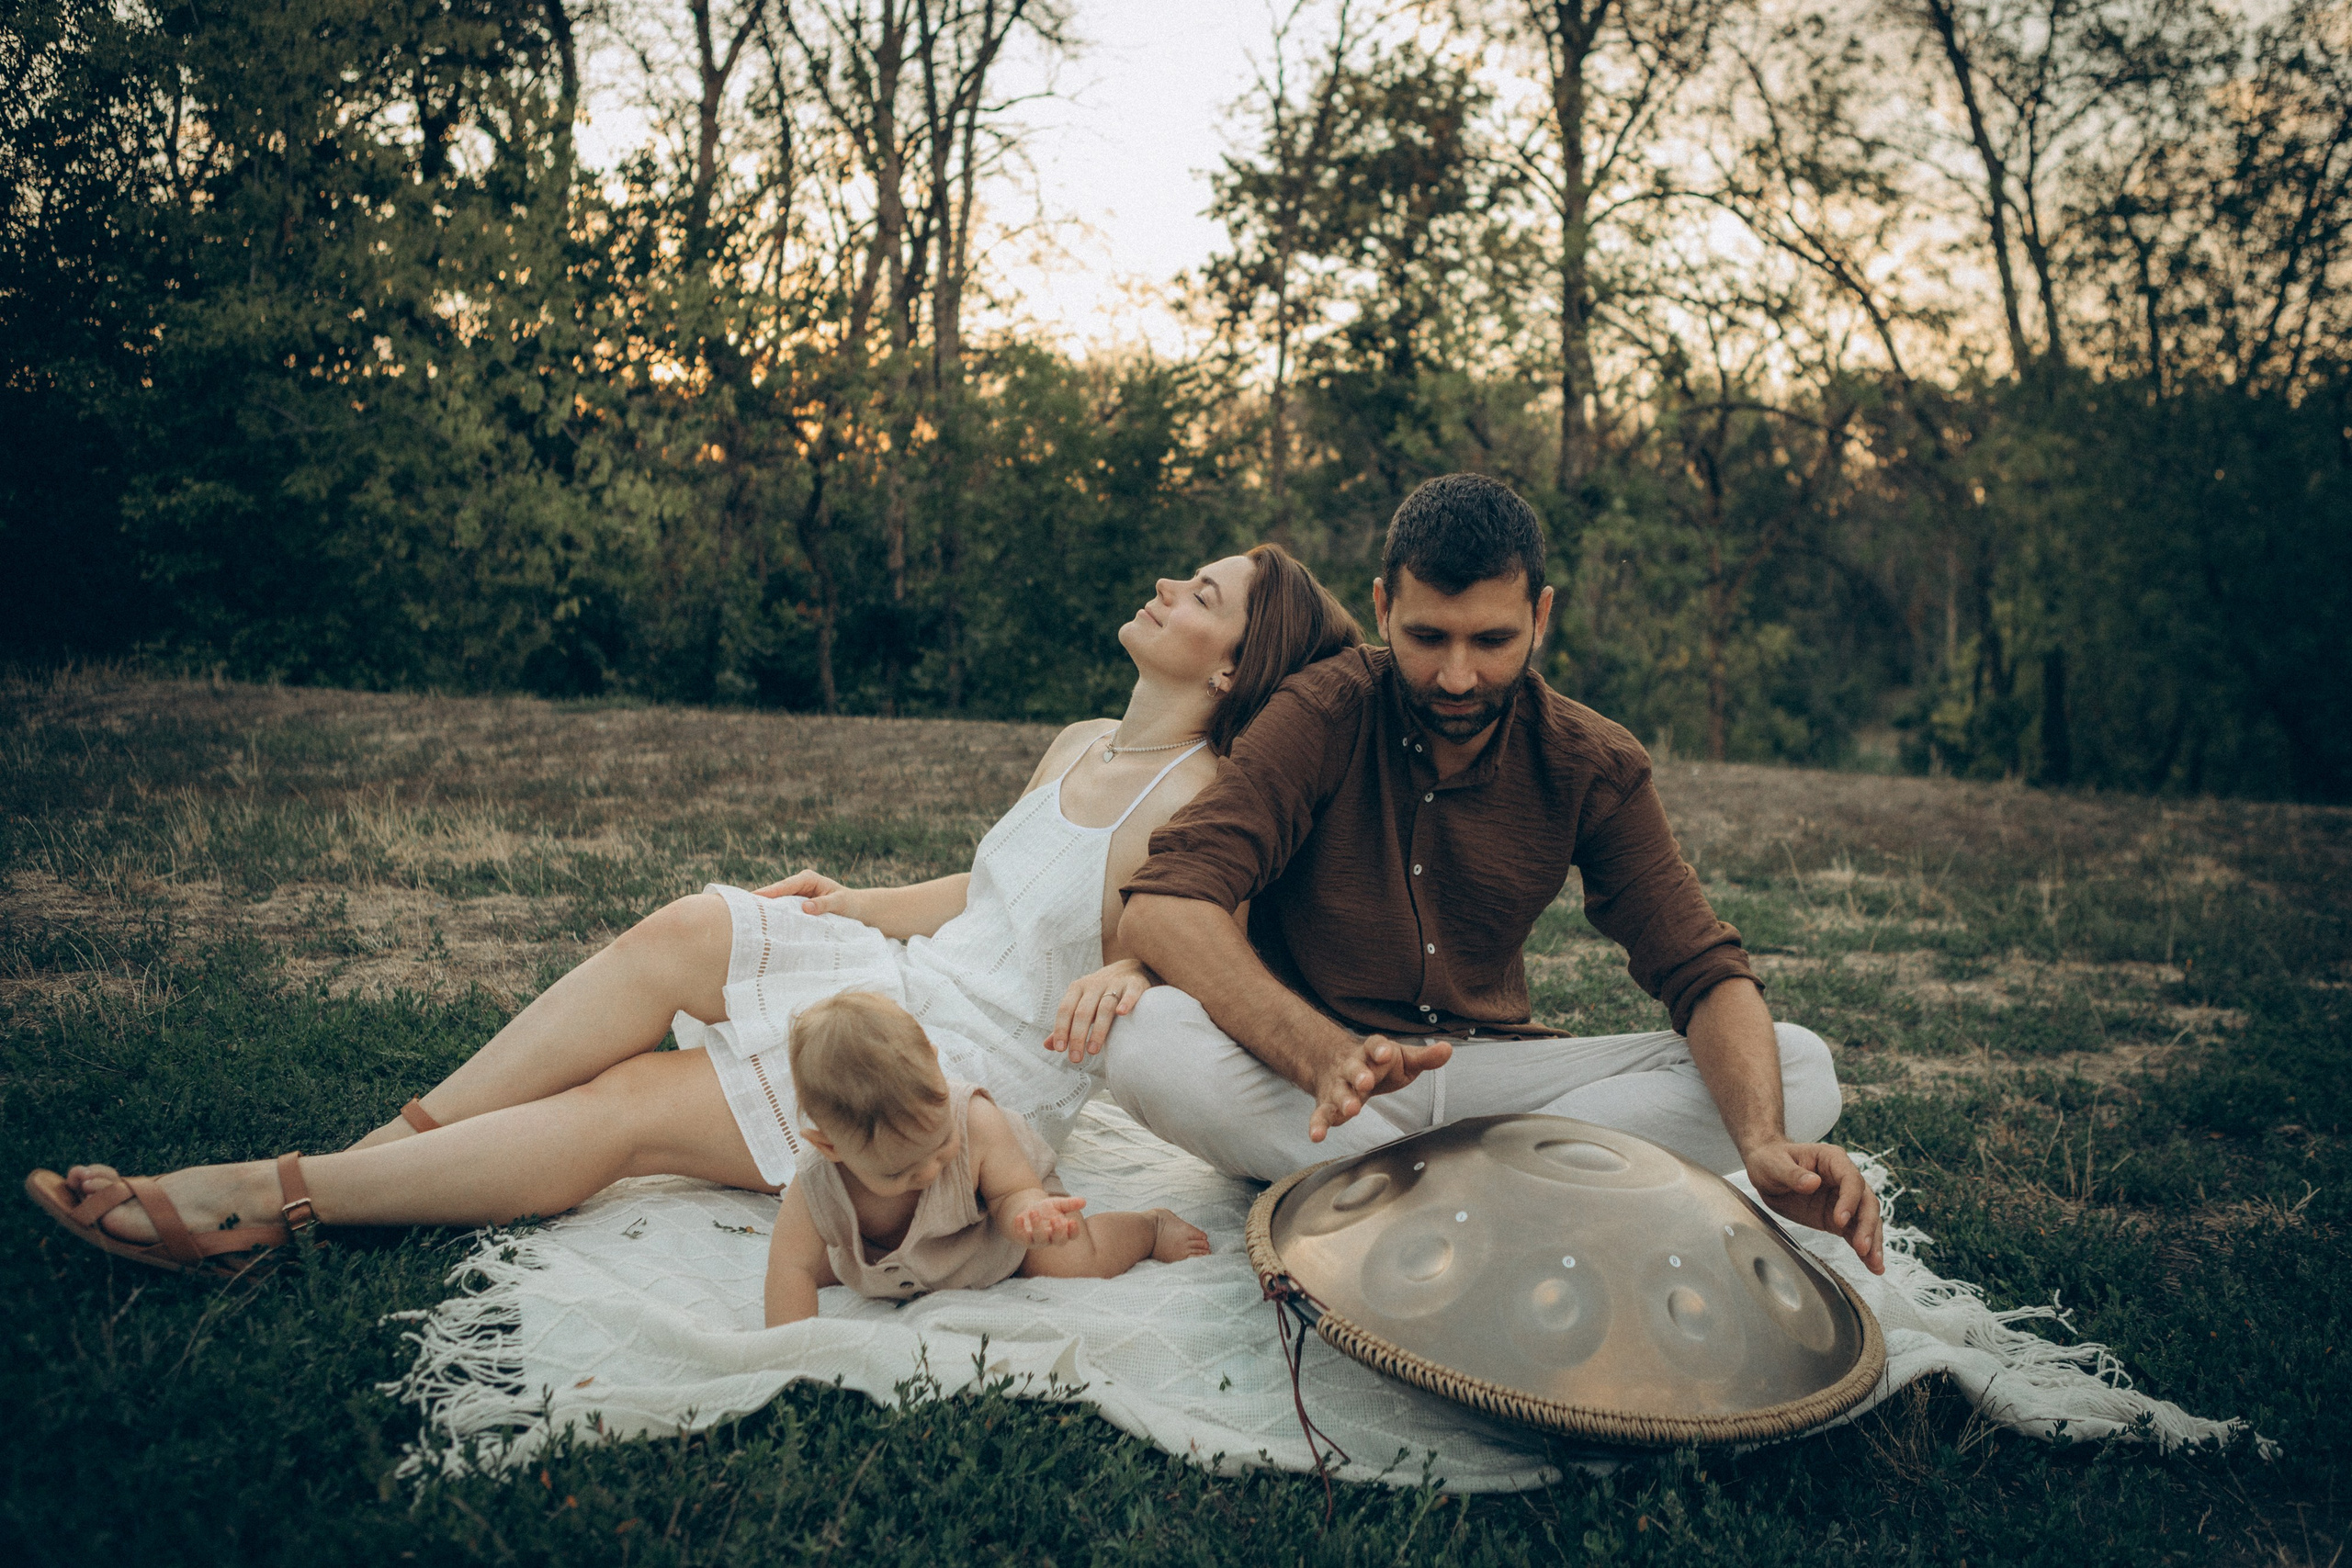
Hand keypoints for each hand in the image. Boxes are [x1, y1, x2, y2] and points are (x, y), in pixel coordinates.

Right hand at [753, 868, 865, 922]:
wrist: (857, 910)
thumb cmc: (849, 904)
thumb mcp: (840, 903)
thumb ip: (824, 905)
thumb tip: (805, 907)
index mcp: (808, 879)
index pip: (785, 885)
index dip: (770, 892)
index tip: (754, 897)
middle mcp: (799, 885)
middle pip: (776, 893)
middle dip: (761, 901)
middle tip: (740, 909)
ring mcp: (796, 896)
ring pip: (776, 903)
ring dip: (765, 910)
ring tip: (746, 919)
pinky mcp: (796, 907)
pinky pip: (782, 911)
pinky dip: (774, 917)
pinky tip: (762, 926)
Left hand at [1011, 1193, 1086, 1246]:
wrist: (1026, 1211)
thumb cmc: (1046, 1210)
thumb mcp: (1058, 1204)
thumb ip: (1070, 1203)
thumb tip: (1084, 1201)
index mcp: (1063, 1231)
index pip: (1072, 1235)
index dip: (1073, 1231)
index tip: (1072, 1221)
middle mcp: (1051, 1238)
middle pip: (1059, 1241)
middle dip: (1058, 1231)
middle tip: (1055, 1219)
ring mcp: (1037, 1240)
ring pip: (1040, 1239)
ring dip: (1038, 1227)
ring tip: (1034, 1212)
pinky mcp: (1023, 1238)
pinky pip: (1022, 1237)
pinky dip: (1019, 1228)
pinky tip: (1019, 1218)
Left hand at [1045, 959, 1152, 1062]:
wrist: (1129, 968)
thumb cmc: (1100, 993)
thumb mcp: (1081, 1004)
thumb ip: (1067, 1024)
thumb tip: (1048, 1046)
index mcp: (1078, 988)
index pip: (1065, 1010)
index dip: (1061, 1029)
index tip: (1060, 1049)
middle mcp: (1094, 984)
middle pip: (1083, 1011)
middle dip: (1077, 1036)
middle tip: (1075, 1058)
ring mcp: (1115, 983)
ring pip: (1105, 1007)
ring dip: (1098, 1030)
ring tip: (1093, 1050)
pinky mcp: (1135, 984)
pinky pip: (1131, 993)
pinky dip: (1126, 1002)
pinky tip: (1122, 1013)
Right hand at [1305, 1032, 1452, 1142]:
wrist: (1337, 1063)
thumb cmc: (1378, 1063)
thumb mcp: (1402, 1058)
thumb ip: (1424, 1057)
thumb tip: (1447, 1050)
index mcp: (1372, 1053)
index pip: (1374, 1046)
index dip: (1379, 1048)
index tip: (1385, 1052)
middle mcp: (1351, 1067)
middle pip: (1353, 1069)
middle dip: (1359, 1075)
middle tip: (1365, 1082)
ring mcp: (1338, 1086)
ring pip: (1338, 1092)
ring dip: (1343, 1100)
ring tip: (1350, 1110)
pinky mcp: (1328, 1104)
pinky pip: (1321, 1114)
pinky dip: (1317, 1125)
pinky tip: (1316, 1136)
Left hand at [1743, 1140, 1885, 1274]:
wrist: (1765, 1170)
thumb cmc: (1770, 1160)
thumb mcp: (1774, 1164)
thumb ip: (1792, 1174)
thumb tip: (1813, 1182)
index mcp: (1832, 1160)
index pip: (1851, 1179)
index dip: (1850, 1200)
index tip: (1840, 1220)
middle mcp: (1844, 1179)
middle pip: (1866, 1201)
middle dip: (1867, 1225)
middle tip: (1863, 1248)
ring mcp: (1843, 1200)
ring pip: (1867, 1219)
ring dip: (1873, 1241)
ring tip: (1876, 1264)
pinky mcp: (1838, 1218)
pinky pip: (1855, 1233)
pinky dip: (1864, 1250)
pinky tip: (1872, 1265)